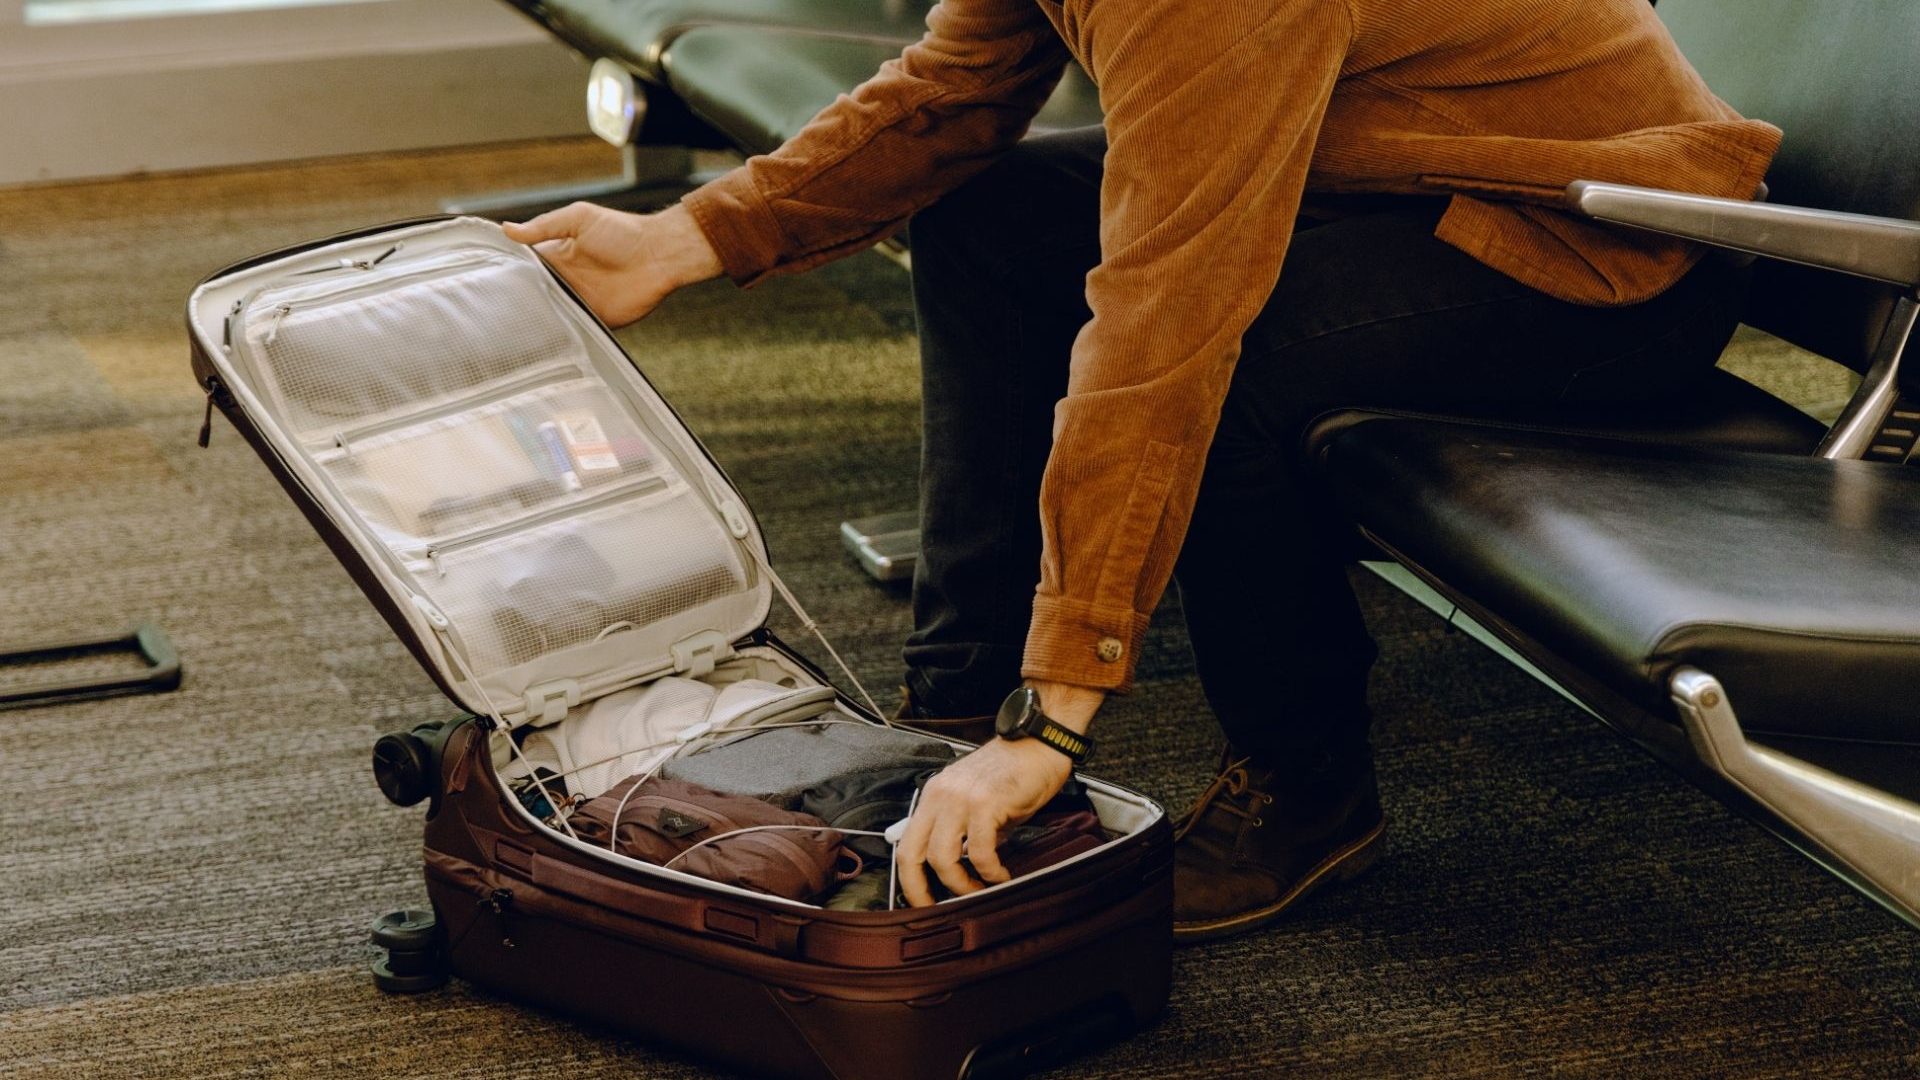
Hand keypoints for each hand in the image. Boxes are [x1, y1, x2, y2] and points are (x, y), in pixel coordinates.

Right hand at [501, 202, 721, 327]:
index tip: (482, 282)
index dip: (505, 274)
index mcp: (556, 256)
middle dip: (513, 303)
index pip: (522, 268)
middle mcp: (564, 282)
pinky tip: (541, 339)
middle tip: (487, 311)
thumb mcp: (579, 218)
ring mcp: (578, 303)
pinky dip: (559, 335)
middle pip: (531, 295)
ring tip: (506, 329)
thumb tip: (507, 229)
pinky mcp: (595, 321)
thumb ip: (544, 226)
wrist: (660, 255)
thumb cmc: (623, 231)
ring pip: (547, 316)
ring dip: (533, 321)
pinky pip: (572, 331)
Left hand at [896, 737, 1072, 906]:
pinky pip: (980, 851)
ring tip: (980, 889)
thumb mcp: (977, 801)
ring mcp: (960, 799)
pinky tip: (1002, 875)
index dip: (909, 880)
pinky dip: (990, 872)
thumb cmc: (1014, 773)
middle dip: (921, 890)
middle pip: (911, 854)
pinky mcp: (986, 804)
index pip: (906, 844)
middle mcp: (940, 797)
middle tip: (940, 909)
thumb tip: (961, 867)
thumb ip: (964, 831)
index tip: (923, 901)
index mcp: (934, 796)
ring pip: (942, 857)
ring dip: (961, 884)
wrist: (1040, 743)